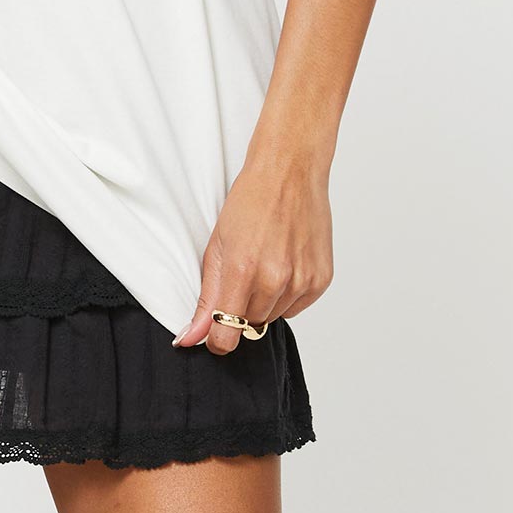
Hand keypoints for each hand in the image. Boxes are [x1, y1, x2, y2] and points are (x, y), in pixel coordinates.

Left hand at [170, 151, 333, 354]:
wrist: (289, 173)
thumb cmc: (250, 202)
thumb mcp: (217, 246)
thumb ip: (206, 297)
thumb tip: (191, 337)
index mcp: (242, 270)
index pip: (227, 336)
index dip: (217, 339)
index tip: (214, 332)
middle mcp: (275, 280)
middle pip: (250, 325)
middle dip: (241, 308)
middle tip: (242, 272)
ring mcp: (302, 280)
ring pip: (274, 317)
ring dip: (265, 300)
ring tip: (265, 262)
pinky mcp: (321, 280)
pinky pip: (297, 307)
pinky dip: (288, 294)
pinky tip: (284, 263)